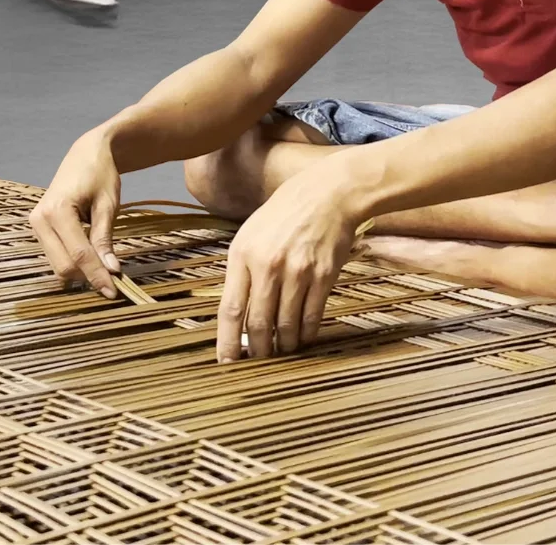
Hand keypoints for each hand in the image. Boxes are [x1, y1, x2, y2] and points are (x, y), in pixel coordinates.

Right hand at [29, 129, 121, 298]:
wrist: (86, 153)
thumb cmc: (101, 174)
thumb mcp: (108, 204)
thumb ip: (105, 238)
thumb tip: (111, 271)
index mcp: (57, 211)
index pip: (78, 254)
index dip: (97, 275)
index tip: (114, 291)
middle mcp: (40, 220)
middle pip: (63, 265)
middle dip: (88, 276)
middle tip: (114, 282)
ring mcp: (35, 224)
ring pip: (57, 264)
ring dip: (80, 271)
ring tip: (105, 269)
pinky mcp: (38, 228)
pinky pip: (55, 254)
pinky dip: (73, 261)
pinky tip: (91, 258)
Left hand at [216, 164, 361, 361]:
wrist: (329, 193)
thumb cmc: (286, 212)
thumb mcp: (252, 232)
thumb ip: (242, 270)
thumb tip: (237, 314)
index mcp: (244, 253)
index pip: (231, 309)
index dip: (227, 343)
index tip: (226, 363)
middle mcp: (269, 265)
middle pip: (258, 323)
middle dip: (258, 350)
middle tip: (259, 361)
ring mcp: (298, 271)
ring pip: (285, 325)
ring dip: (283, 345)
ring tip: (282, 350)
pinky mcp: (323, 275)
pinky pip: (311, 316)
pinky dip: (305, 333)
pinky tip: (302, 336)